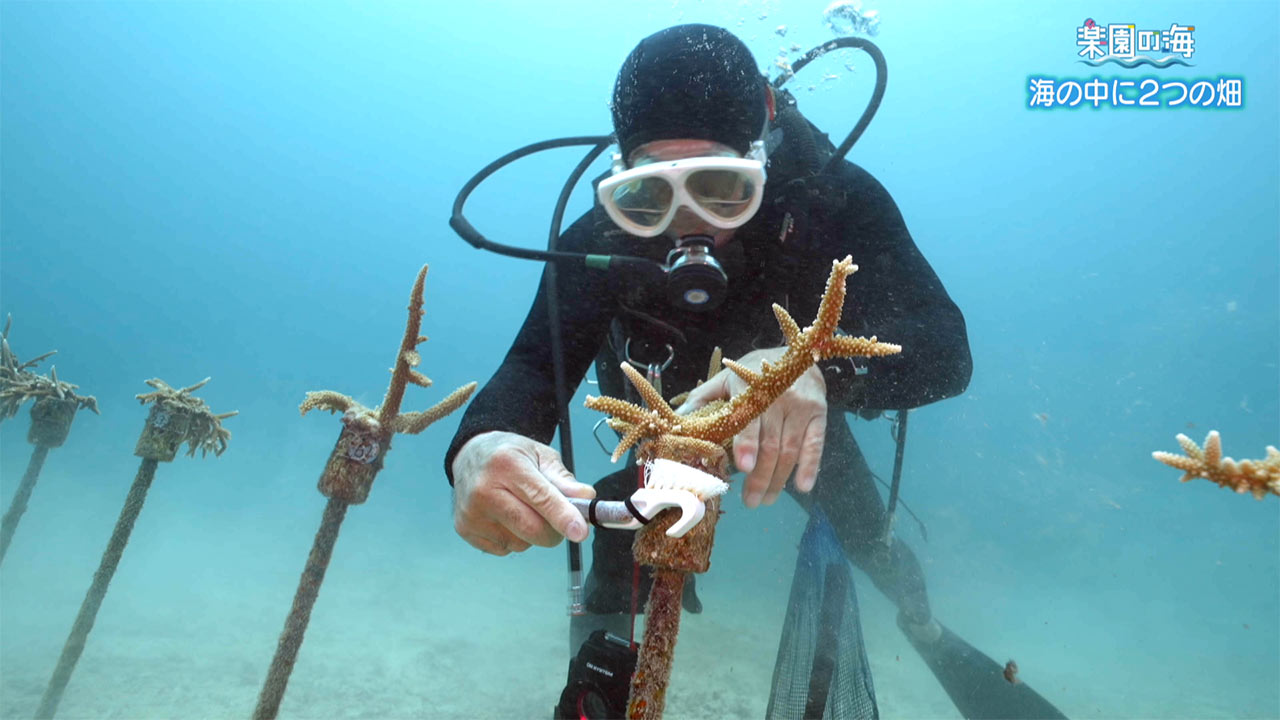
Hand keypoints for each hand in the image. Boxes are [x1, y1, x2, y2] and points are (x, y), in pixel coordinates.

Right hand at [451, 431, 594, 554]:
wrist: (470, 455)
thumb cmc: (510, 455)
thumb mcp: (540, 456)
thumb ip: (564, 479)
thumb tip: (586, 498)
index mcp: (507, 464)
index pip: (540, 497)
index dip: (563, 517)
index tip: (580, 531)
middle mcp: (484, 489)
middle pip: (531, 528)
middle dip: (555, 531)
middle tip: (562, 521)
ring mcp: (471, 512)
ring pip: (520, 543)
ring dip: (532, 535)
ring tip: (524, 509)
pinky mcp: (465, 529)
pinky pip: (504, 549)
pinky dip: (514, 539)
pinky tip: (507, 517)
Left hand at [676, 347, 826, 507]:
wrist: (796, 356)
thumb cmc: (753, 374)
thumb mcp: (727, 379)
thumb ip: (703, 398)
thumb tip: (679, 419)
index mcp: (751, 387)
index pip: (749, 419)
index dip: (747, 443)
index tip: (742, 467)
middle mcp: (779, 396)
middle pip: (771, 443)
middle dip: (760, 476)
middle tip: (750, 501)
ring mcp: (801, 406)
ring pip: (790, 449)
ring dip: (779, 479)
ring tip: (766, 499)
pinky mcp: (819, 413)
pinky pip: (815, 443)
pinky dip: (810, 466)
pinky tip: (803, 486)